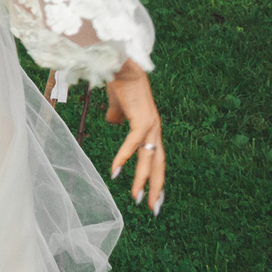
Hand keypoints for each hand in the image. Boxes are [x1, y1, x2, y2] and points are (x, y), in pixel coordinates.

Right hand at [104, 65, 165, 212]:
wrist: (122, 63)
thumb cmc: (119, 79)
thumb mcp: (117, 103)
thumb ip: (116, 114)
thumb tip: (113, 123)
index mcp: (150, 126)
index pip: (156, 156)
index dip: (155, 175)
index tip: (154, 195)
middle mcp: (154, 128)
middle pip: (159, 163)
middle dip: (156, 187)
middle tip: (154, 208)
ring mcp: (150, 123)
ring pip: (150, 158)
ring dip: (143, 179)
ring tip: (138, 198)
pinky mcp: (142, 118)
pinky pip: (134, 143)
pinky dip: (124, 158)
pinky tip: (115, 172)